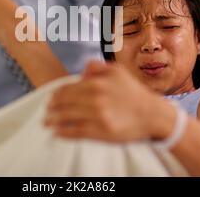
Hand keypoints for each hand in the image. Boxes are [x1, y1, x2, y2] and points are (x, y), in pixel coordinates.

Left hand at [44, 61, 163, 141]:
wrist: (153, 114)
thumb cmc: (133, 93)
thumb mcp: (117, 71)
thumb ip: (97, 66)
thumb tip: (81, 72)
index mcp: (97, 83)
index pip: (69, 88)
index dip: (57, 94)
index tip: (51, 99)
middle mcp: (96, 98)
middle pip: (65, 103)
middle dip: (51, 107)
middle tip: (46, 111)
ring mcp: (98, 115)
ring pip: (67, 117)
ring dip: (53, 120)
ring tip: (46, 122)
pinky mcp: (102, 131)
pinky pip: (77, 132)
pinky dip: (64, 133)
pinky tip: (57, 133)